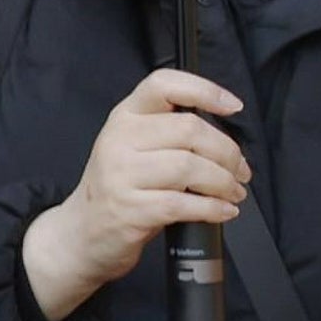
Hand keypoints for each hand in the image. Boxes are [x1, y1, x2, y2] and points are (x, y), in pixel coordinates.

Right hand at [25, 69, 249, 320]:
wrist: (81, 234)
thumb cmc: (117, 190)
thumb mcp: (132, 149)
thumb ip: (168, 133)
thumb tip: (225, 138)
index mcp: (124, 117)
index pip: (164, 85)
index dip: (204, 90)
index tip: (233, 106)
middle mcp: (119, 140)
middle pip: (189, 130)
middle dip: (227, 152)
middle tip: (240, 170)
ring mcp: (121, 176)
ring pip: (190, 167)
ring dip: (224, 182)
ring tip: (233, 193)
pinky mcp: (130, 210)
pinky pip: (183, 203)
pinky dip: (213, 208)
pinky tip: (222, 211)